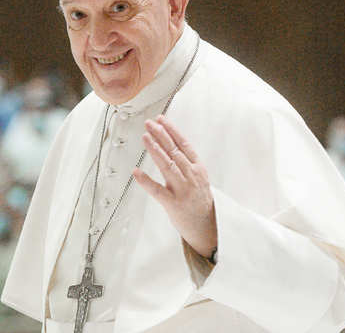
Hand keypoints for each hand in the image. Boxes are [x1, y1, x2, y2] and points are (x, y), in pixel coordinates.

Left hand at [133, 115, 216, 258]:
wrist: (208, 226)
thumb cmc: (200, 199)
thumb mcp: (199, 177)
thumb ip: (186, 161)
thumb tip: (170, 141)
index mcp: (198, 168)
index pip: (184, 144)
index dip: (172, 130)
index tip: (161, 119)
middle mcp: (191, 177)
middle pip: (174, 151)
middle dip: (161, 135)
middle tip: (149, 123)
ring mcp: (182, 190)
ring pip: (168, 166)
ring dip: (155, 150)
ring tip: (146, 137)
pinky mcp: (173, 204)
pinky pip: (157, 191)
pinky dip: (146, 181)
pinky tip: (136, 172)